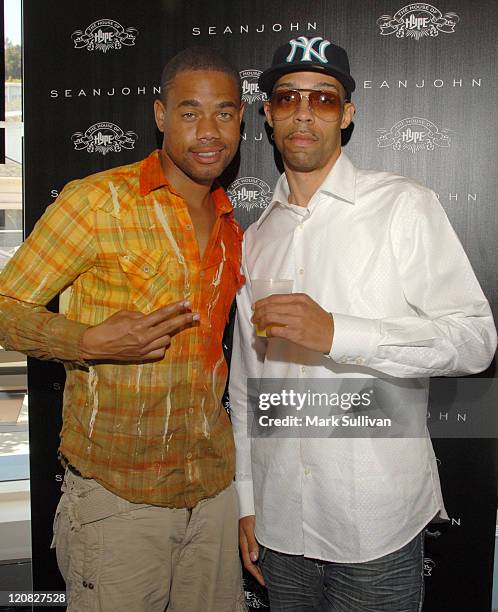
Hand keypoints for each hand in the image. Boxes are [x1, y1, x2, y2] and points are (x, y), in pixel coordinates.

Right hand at [80, 299, 197, 360]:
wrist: (97, 345)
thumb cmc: (109, 326)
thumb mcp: (124, 314)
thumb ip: (141, 316)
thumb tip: (152, 318)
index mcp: (140, 324)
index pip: (162, 314)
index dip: (176, 308)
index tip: (187, 303)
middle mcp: (144, 336)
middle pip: (170, 327)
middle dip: (184, 320)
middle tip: (196, 315)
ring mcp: (144, 348)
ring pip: (166, 340)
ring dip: (166, 334)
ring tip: (158, 330)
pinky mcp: (142, 357)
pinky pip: (160, 352)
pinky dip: (160, 346)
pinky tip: (155, 342)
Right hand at [239, 515, 264, 586]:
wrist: (244, 505)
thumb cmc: (246, 515)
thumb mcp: (250, 529)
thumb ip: (252, 543)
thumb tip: (254, 558)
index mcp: (243, 544)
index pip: (249, 564)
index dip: (256, 574)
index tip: (263, 582)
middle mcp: (244, 545)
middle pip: (249, 563)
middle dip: (257, 574)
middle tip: (265, 582)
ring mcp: (245, 542)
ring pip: (251, 558)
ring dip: (257, 566)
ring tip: (264, 573)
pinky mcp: (247, 538)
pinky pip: (251, 552)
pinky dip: (257, 558)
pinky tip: (262, 558)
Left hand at [252, 293, 333, 352]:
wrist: (333, 334)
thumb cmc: (320, 321)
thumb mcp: (308, 305)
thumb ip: (293, 303)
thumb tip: (274, 308)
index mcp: (299, 298)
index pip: (274, 298)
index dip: (261, 303)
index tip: (256, 307)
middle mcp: (297, 307)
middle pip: (269, 307)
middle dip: (258, 313)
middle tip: (255, 318)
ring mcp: (296, 320)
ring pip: (270, 317)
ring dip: (260, 322)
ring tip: (258, 325)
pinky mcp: (295, 333)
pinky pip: (275, 330)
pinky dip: (268, 332)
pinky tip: (268, 333)